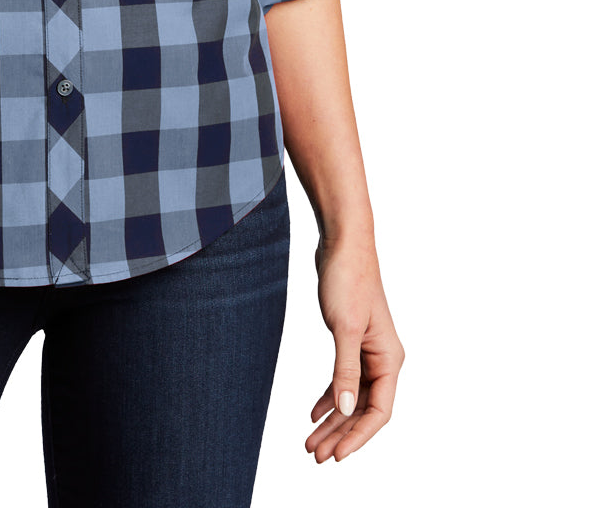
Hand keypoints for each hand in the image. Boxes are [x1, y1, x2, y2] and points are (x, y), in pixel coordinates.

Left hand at [307, 231, 403, 461]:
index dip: (358, 436)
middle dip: (340, 434)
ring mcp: (367, 350)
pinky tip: (314, 412)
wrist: (342, 243)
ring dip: (333, 420)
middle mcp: (382, 359)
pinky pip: (343, 379)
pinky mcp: (351, 340)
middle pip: (363, 409)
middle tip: (315, 455)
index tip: (336, 456)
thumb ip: (345, 370)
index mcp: (389, 359)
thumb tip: (344, 410)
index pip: (379, 411)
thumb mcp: (344, 328)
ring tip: (310, 441)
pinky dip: (330, 397)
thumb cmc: (348, 279)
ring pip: (351, 396)